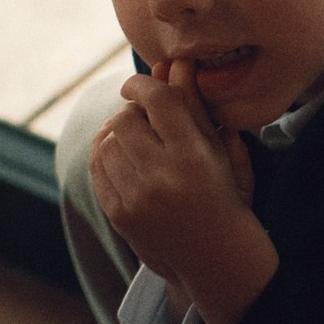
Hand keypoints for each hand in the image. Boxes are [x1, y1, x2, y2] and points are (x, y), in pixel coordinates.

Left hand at [90, 58, 275, 323]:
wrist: (218, 260)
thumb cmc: (226, 197)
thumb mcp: (222, 150)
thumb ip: (196, 107)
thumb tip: (174, 63)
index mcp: (194, 157)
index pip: (156, 100)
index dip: (143, 83)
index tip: (141, 83)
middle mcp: (162, 178)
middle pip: (125, 119)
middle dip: (131, 111)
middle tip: (143, 116)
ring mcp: (136, 199)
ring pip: (106, 141)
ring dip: (117, 133)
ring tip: (135, 138)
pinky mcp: (118, 214)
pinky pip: (97, 167)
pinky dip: (105, 154)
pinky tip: (122, 156)